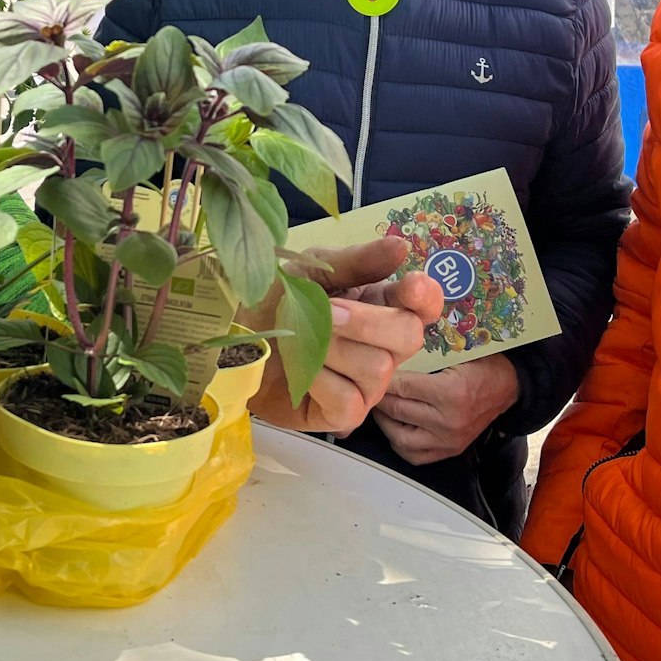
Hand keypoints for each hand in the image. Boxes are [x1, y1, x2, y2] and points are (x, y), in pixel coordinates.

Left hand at [249, 236, 442, 434]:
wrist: (234, 343)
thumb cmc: (275, 302)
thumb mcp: (310, 271)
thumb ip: (357, 262)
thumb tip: (402, 247)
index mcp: (381, 304)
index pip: (425, 304)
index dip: (425, 297)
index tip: (408, 286)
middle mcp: (384, 345)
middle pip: (408, 336)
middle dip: (366, 322)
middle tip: (328, 312)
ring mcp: (368, 382)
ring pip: (377, 368)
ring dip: (331, 349)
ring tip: (301, 341)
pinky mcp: (346, 414)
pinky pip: (350, 400)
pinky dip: (320, 381)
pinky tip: (301, 373)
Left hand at [372, 354, 521, 466]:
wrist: (509, 387)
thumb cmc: (483, 364)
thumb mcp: (456, 351)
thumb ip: (423, 355)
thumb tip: (389, 355)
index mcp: (451, 393)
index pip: (402, 386)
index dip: (383, 377)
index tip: (371, 370)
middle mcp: (449, 421)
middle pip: (398, 410)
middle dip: (378, 397)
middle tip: (367, 385)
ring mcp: (449, 440)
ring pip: (400, 438)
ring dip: (383, 421)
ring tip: (377, 406)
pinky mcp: (450, 451)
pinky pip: (414, 456)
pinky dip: (398, 443)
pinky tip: (392, 427)